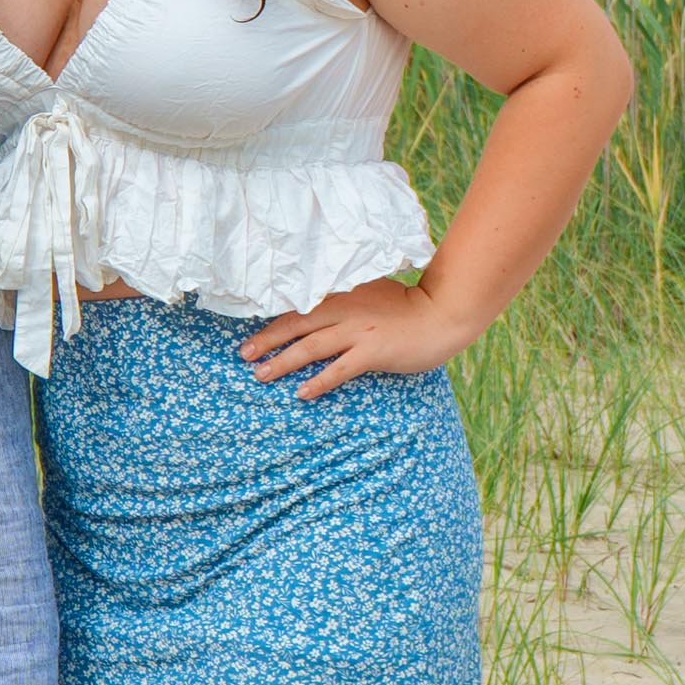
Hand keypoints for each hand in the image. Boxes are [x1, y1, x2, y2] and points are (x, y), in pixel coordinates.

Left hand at [237, 275, 474, 398]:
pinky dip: (319, 381)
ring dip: (283, 362)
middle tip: (243, 355)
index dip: (273, 321)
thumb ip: (346, 299)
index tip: (251, 334)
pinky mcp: (372, 351)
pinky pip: (339, 369)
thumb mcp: (371, 291)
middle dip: (267, 340)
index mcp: (341, 295)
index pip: (299, 307)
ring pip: (311, 347)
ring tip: (261, 375)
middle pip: (296, 325)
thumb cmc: (408, 306)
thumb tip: (322, 307)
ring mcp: (358, 331)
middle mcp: (344, 310)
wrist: (441, 313)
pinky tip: (301, 393)